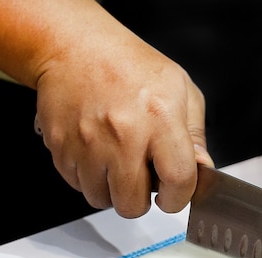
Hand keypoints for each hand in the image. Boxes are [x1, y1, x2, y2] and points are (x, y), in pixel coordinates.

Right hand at [33, 5, 212, 217]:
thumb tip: (200, 170)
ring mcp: (87, 144)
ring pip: (101, 200)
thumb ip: (195, 135)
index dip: (178, 198)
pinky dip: (88, 177)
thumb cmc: (128, 66)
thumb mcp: (180, 89)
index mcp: (160, 118)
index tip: (173, 196)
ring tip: (115, 163)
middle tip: (140, 180)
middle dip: (140, 200)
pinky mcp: (61, 148)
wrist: (74, 47)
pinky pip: (77, 184)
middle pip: (132, 205)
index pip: (178, 181)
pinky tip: (95, 153)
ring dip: (111, 190)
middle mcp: (123, 134)